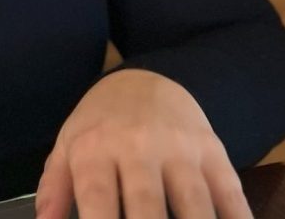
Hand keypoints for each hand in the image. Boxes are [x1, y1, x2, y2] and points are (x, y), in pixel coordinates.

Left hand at [35, 69, 252, 218]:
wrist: (145, 78)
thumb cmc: (101, 124)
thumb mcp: (68, 145)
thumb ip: (53, 189)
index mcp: (95, 148)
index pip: (98, 203)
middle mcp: (138, 146)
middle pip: (148, 208)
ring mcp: (180, 148)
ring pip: (195, 206)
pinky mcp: (214, 151)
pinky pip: (231, 196)